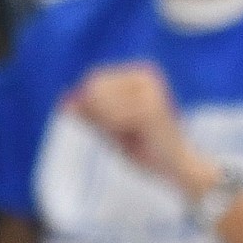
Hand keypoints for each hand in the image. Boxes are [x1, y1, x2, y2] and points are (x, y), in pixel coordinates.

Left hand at [66, 63, 214, 195]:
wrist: (178, 167)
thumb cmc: (146, 147)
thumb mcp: (112, 126)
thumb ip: (90, 113)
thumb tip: (65, 103)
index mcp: (140, 75)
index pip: (94, 81)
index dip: (93, 107)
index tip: (118, 124)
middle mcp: (146, 75)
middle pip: (94, 88)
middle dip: (101, 115)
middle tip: (126, 131)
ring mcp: (150, 90)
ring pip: (99, 102)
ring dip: (110, 124)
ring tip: (133, 134)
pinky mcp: (151, 108)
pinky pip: (111, 118)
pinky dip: (118, 132)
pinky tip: (139, 136)